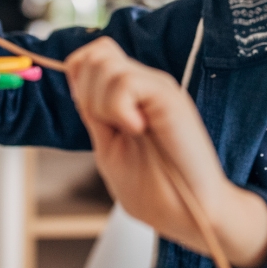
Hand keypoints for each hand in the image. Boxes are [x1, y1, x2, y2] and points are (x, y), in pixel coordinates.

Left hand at [66, 38, 266, 267]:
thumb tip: (76, 86)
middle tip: (109, 126)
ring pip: (104, 64)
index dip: (79, 78)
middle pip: (94, 54)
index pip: (92, 57)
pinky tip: (137, 129)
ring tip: (129, 131)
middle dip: (86, 91)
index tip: (92, 116)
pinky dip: (118, 109)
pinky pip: (124, 82)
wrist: (190, 213)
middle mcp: (146, 85)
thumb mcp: (110, 148)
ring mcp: (158, 88)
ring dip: (102, 104)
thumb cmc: (157, 191)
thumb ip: (95, 117)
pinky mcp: (168, 96)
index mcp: (131, 97)